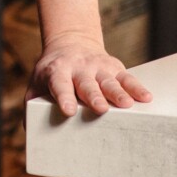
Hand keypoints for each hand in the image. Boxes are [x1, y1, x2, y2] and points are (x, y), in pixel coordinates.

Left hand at [27, 31, 152, 117]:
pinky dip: (136, 87)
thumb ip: (31, 106)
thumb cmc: (53, 73)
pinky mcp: (114, 67)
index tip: (68, 110)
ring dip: (117, 93)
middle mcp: (78, 68)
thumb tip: (31, 132)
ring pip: (108, 81)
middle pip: (87, 84)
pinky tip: (145, 98)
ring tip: (126, 105)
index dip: (64, 97)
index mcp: (57, 72)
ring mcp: (98, 67)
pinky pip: (127, 78)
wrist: (70, 44)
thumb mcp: (37, 84)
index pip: (59, 84)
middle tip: (100, 109)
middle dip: (94, 96)